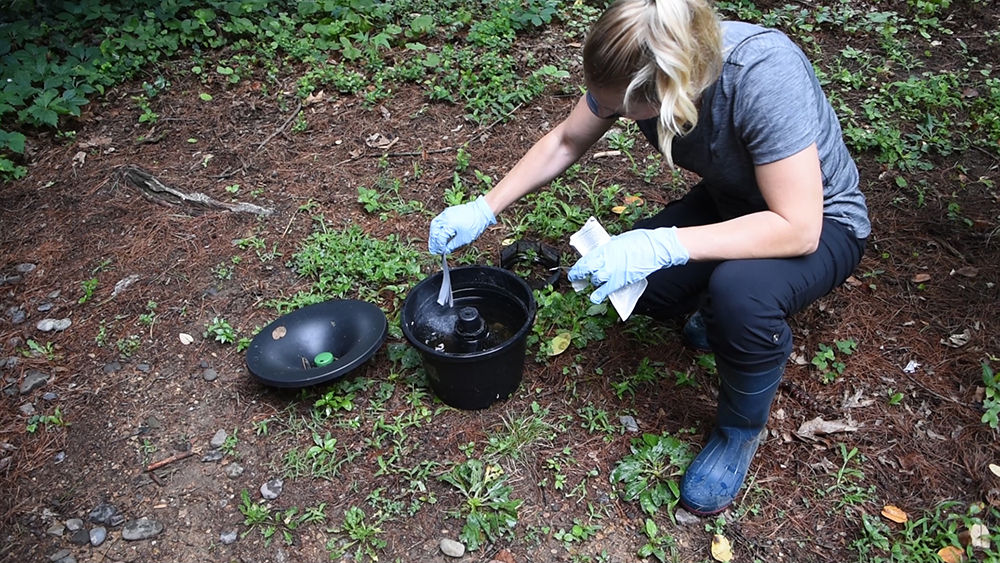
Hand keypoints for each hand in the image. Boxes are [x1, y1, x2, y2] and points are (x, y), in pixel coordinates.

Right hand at [428, 196, 495, 254]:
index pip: (440, 238)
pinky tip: (439, 233)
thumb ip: (453, 245)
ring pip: (434, 225)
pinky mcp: (448, 211)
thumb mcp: (464, 239)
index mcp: (449, 225)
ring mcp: (446, 213)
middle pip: (434, 231)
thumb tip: (446, 250)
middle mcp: (445, 218)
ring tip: (434, 242)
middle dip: (433, 241)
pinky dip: (437, 228)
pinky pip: (439, 220)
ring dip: (433, 234)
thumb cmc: (475, 224)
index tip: (440, 252)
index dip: (439, 247)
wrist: (481, 211)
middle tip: (434, 249)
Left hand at [567, 227, 688, 303]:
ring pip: (595, 280)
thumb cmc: (640, 241)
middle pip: (586, 270)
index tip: (574, 269)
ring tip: (594, 281)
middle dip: (578, 275)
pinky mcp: (620, 281)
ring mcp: (612, 272)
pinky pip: (605, 291)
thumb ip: (610, 247)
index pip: (585, 259)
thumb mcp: (620, 240)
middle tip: (575, 278)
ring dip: (594, 281)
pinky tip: (594, 297)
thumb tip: (605, 250)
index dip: (578, 266)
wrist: (655, 248)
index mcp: (605, 249)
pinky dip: (599, 295)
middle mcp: (605, 260)